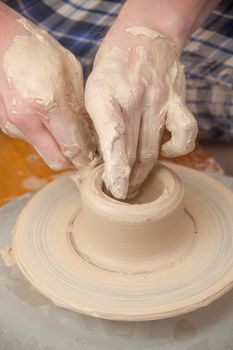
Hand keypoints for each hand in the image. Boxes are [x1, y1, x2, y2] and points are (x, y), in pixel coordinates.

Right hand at [0, 5, 96, 168]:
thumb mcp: (69, 71)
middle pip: (57, 160)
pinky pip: (32, 141)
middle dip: (74, 162)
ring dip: (59, 150)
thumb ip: (79, 105)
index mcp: (49, 103)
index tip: (95, 158)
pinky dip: (45, 139)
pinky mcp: (6, 125)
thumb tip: (88, 132)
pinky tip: (50, 124)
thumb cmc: (38, 52)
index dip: (86, 157)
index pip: (73, 146)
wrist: (0, 41)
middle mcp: (28, 119)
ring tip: (69, 136)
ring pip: (44, 152)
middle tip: (85, 155)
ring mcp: (14, 124)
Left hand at [85, 26, 196, 198]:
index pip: (114, 140)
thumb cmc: (112, 69)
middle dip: (126, 179)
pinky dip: (177, 148)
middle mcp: (133, 98)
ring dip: (144, 172)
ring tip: (134, 185)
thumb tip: (101, 158)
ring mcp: (158, 98)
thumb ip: (98, 123)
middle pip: (134, 151)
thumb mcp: (93, 91)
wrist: (140, 37)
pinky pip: (186, 131)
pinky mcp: (177, 99)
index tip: (115, 190)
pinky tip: (166, 152)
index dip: (116, 170)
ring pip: (154, 148)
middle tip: (121, 193)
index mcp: (104, 95)